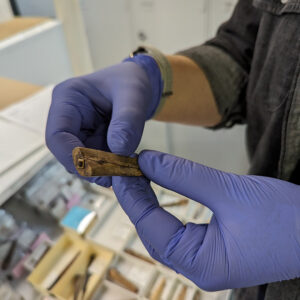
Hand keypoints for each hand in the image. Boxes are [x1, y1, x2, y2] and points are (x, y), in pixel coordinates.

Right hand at [46, 57, 161, 186]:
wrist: (139, 83)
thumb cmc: (132, 81)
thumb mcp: (134, 94)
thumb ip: (127, 120)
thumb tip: (118, 151)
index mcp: (67, 99)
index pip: (57, 136)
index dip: (74, 158)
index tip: (100, 170)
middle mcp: (67, 118)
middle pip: (67, 153)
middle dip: (92, 167)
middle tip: (119, 175)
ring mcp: (79, 132)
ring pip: (82, 161)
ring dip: (103, 170)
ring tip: (126, 170)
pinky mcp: (91, 141)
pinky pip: (96, 161)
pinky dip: (110, 168)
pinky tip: (126, 167)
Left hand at [112, 150, 299, 290]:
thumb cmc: (286, 218)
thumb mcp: (230, 191)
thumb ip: (185, 176)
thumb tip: (146, 160)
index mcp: (200, 264)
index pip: (151, 227)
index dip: (132, 197)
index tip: (119, 169)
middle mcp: (198, 267)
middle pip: (154, 230)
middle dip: (137, 199)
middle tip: (125, 169)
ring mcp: (205, 259)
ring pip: (164, 229)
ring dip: (150, 201)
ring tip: (136, 175)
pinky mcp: (213, 247)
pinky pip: (179, 227)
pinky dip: (166, 206)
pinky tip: (159, 189)